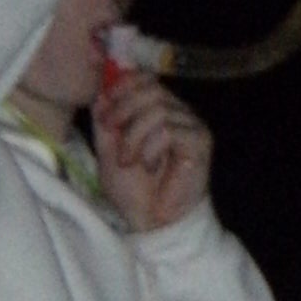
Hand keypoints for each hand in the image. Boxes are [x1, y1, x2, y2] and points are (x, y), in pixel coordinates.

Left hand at [93, 68, 214, 231]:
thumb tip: (101, 92)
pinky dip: (150, 148)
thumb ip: (105, 122)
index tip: (105, 106)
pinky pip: (169, 130)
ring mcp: (190, 125)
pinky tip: (149, 165)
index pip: (145, 78)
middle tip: (109, 129)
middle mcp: (177, 112)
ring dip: (134, 135)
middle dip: (123, 108)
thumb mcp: (107, 151)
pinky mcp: (199, 142)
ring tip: (127, 159)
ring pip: (158, 109)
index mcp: (156, 110)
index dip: (123, 85)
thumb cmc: (133, 190)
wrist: (152, 222)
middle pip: (150, 88)